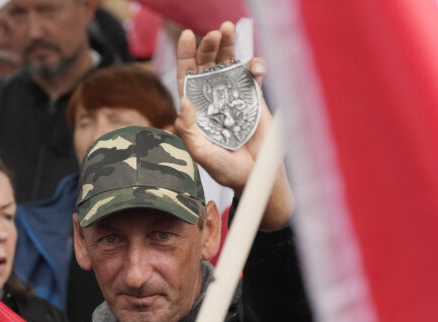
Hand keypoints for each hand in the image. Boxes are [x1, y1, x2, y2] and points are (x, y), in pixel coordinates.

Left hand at [175, 22, 293, 227]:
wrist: (255, 176)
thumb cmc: (225, 169)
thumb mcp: (201, 153)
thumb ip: (189, 131)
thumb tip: (182, 102)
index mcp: (197, 108)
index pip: (187, 77)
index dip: (186, 56)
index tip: (186, 36)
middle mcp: (214, 98)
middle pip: (207, 65)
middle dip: (208, 47)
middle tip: (213, 34)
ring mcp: (234, 96)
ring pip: (229, 64)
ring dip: (229, 46)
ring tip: (228, 30)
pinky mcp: (254, 98)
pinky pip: (253, 75)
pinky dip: (255, 66)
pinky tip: (255, 68)